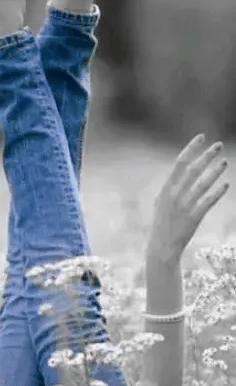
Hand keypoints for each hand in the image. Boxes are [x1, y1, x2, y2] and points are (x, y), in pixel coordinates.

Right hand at [147, 133, 228, 262]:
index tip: (202, 137)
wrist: (161, 248)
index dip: (192, 148)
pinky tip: (226, 185)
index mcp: (166, 189)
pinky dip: (217, 192)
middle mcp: (174, 195)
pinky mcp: (193, 218)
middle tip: (218, 146)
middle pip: (193, 170)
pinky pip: (208, 201)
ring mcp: (184, 206)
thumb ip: (165, 193)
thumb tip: (170, 183)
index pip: (180, 163)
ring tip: (225, 162)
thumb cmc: (160, 227)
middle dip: (206, 156)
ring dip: (215, 172)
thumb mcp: (159, 206)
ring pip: (203, 184)